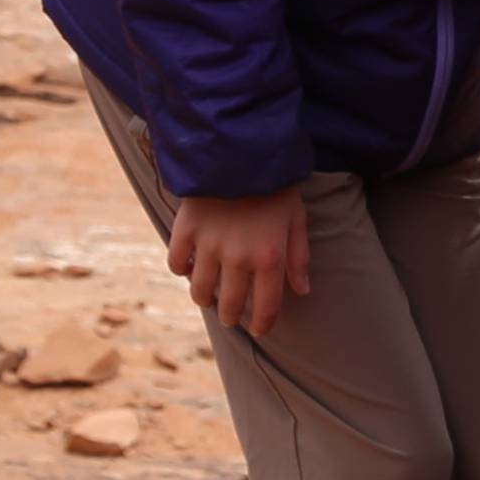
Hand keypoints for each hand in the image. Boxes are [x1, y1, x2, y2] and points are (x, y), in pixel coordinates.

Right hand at [165, 187, 313, 337]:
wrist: (241, 150)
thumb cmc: (275, 186)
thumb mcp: (297, 218)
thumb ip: (299, 257)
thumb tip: (302, 291)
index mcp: (269, 257)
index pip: (266, 307)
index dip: (263, 324)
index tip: (261, 329)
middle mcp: (238, 258)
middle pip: (230, 305)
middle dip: (232, 316)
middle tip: (232, 315)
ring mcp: (209, 245)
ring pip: (200, 290)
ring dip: (205, 299)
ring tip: (210, 297)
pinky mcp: (186, 229)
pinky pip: (177, 262)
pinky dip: (182, 270)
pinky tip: (190, 268)